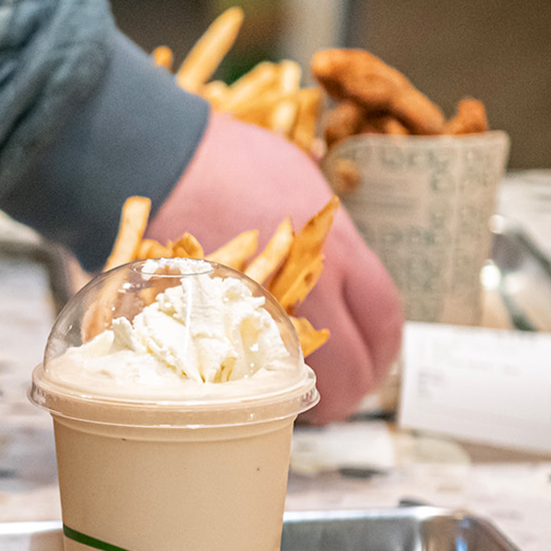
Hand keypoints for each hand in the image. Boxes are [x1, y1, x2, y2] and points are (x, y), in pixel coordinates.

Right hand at [150, 111, 402, 422]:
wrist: (166, 162)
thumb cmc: (231, 161)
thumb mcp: (301, 184)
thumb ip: (326, 232)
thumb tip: (339, 265)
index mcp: (339, 254)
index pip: (384, 319)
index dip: (384, 346)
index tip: (376, 354)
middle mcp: (309, 293)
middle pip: (353, 367)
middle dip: (354, 386)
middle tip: (346, 389)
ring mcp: (263, 317)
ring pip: (302, 379)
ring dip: (306, 389)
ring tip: (298, 386)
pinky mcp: (218, 327)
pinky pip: (251, 369)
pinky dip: (258, 378)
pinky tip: (255, 376)